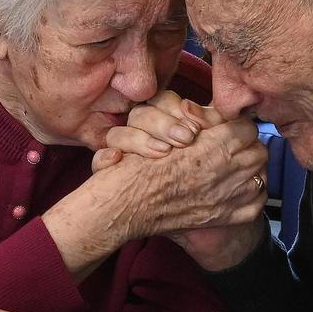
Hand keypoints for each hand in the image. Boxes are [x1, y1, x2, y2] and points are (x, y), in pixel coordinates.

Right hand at [92, 90, 267, 270]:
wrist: (129, 205)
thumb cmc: (141, 167)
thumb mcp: (166, 129)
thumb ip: (201, 120)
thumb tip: (219, 115)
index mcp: (214, 146)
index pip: (247, 128)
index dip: (237, 127)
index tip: (229, 129)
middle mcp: (225, 171)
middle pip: (259, 151)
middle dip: (247, 147)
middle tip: (233, 147)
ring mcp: (228, 197)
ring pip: (261, 175)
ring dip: (251, 170)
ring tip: (234, 168)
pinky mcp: (225, 217)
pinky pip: (255, 203)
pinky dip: (250, 197)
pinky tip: (235, 191)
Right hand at [94, 90, 223, 162]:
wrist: (190, 211)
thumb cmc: (204, 173)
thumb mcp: (213, 144)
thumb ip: (211, 121)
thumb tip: (191, 107)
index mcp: (165, 118)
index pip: (161, 100)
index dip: (175, 110)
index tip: (195, 129)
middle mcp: (141, 131)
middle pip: (140, 115)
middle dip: (162, 124)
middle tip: (185, 139)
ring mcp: (123, 151)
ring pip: (117, 134)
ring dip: (138, 140)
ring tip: (162, 152)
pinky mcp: (109, 171)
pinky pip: (99, 160)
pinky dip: (105, 159)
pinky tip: (116, 160)